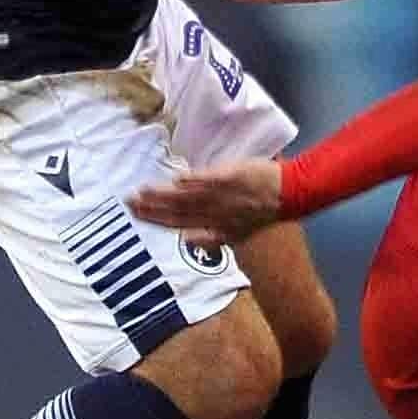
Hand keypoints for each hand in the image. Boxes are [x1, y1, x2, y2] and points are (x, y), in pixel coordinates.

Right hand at [129, 159, 286, 241]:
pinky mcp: (231, 179)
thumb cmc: (262, 209)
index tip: (137, 216)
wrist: (288, 193)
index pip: (180, 225)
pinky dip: (192, 182)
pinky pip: (208, 181)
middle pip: (179, 213)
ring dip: (164, 195)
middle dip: (152, 209)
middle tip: (129, 203)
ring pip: (189, 198)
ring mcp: (223, 197)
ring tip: (142, 191)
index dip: (158, 222)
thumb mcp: (237, 231)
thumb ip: (212, 236)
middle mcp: (216, 215)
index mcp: (216, 229)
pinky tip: (176, 181)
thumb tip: (186, 239)